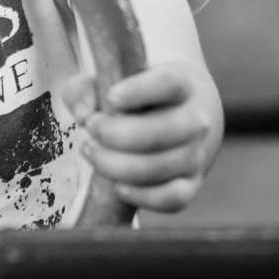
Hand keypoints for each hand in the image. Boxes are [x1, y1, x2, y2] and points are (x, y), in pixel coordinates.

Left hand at [62, 62, 216, 211]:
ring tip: (90, 150)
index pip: (168, 84)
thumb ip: (88, 88)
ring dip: (117, 164)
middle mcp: (195, 119)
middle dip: (115, 134)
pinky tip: (117, 187)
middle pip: (161, 132)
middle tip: (90, 128)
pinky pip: (172, 199)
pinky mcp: (192, 184)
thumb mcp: (114, 79)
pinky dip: (143, 196)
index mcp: (181, 84)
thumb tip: (83, 114)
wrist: (184, 115)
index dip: (138, 91)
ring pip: (159, 167)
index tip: (110, 98)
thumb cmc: (137, 95)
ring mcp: (196, 155)